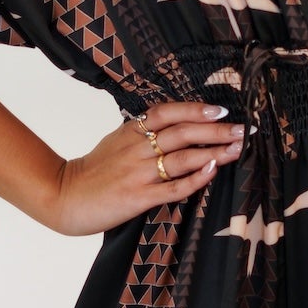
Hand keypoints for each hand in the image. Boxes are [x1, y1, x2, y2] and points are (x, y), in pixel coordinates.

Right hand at [44, 101, 243, 235]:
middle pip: (182, 132)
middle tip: (242, 129)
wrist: (64, 196)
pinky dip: (195, 178)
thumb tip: (173, 124)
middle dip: (216, 129)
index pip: (167, 112)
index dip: (195, 109)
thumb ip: (141, 132)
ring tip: (238, 148)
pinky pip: (173, 187)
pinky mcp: (138, 198)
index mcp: (131, 131)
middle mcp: (137, 148)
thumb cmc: (92, 172)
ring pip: (183, 157)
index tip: (221, 109)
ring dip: (214, 151)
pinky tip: (213, 169)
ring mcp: (138, 173)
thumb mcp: (115, 141)